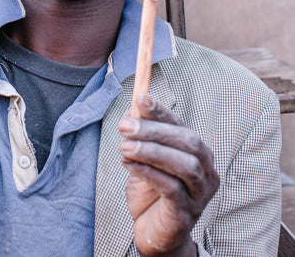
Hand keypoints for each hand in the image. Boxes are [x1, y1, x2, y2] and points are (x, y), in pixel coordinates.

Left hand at [118, 95, 218, 256]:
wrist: (153, 232)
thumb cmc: (151, 191)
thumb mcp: (144, 159)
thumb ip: (142, 138)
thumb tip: (130, 112)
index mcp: (197, 153)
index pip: (181, 126)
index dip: (161, 112)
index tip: (141, 98)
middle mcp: (206, 171)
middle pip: (188, 142)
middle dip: (154, 131)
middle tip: (125, 126)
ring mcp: (200, 193)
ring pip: (184, 165)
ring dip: (151, 151)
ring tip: (124, 146)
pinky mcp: (187, 212)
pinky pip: (172, 188)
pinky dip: (149, 172)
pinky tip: (128, 165)